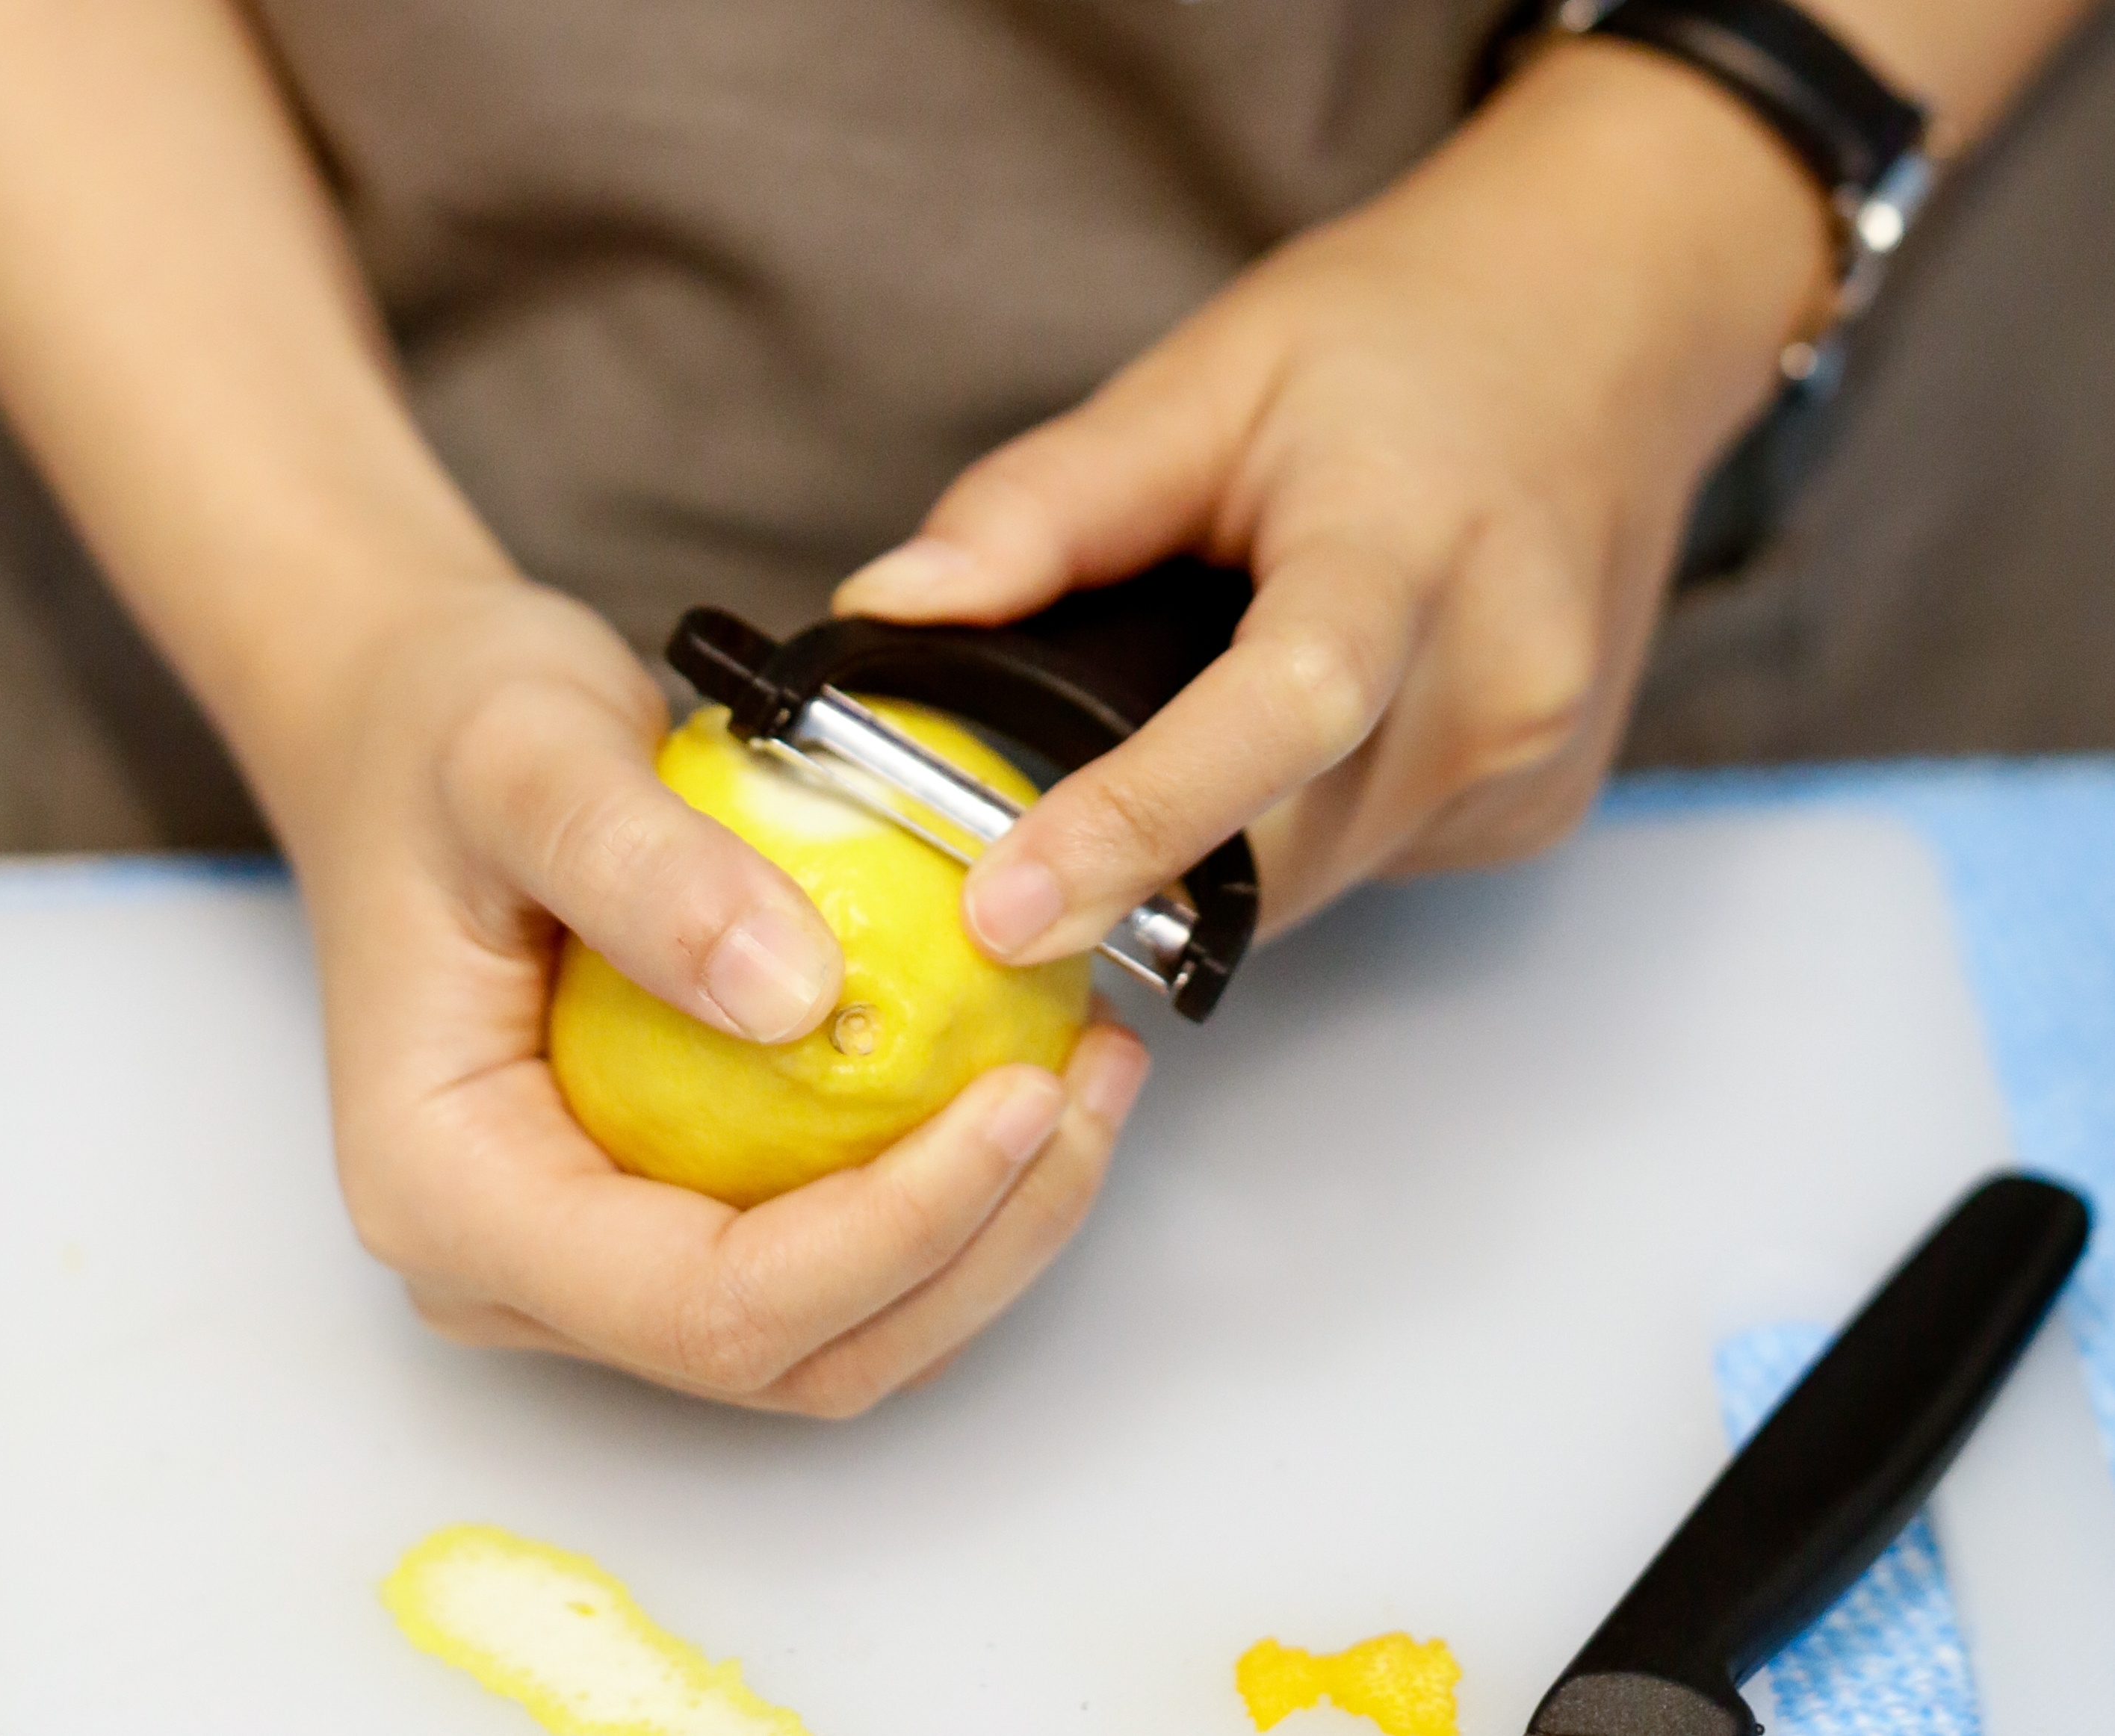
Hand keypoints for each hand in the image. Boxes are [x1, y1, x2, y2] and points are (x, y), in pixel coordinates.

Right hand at [277, 581, 1147, 1415]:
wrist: (408, 729)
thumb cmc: (440, 737)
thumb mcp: (522, 758)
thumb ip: (642, 870)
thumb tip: (798, 998)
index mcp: (449, 1195)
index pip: (704, 1307)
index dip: (890, 1234)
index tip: (1023, 1093)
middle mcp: (517, 1268)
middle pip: (791, 1354)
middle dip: (976, 1249)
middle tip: (1091, 1083)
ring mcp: (595, 1254)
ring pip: (836, 1333)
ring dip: (988, 1234)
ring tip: (1088, 1074)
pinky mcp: (666, 1206)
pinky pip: (834, 1254)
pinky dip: (951, 1190)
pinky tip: (1024, 1070)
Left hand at [832, 41, 1826, 954]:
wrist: (1612, 323)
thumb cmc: (1407, 337)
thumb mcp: (1206, 376)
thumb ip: (1046, 502)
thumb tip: (893, 608)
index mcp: (1412, 545)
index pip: (1279, 710)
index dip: (1136, 823)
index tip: (1006, 908)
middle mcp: (1505, 678)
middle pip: (1278, 849)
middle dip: (1133, 877)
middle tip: (1007, 864)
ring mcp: (1538, 762)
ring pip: (1313, 881)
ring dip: (1211, 855)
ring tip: (1162, 744)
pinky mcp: (1542, 808)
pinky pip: (1365, 863)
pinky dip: (1288, 832)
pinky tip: (1282, 744)